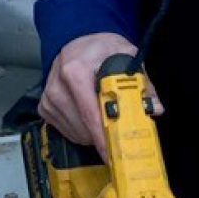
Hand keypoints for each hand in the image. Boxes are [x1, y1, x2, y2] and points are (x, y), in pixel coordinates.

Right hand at [39, 32, 161, 155]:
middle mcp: (57, 87)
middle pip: (84, 129)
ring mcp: (49, 100)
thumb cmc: (101, 50)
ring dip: (94, 134)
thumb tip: (153, 107)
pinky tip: (90, 117)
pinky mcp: (45, 108)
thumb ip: (142, 83)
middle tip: (121, 131)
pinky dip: (83, 131)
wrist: (78, 43)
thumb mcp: (126, 57)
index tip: (118, 154)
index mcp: (75, 72)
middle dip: (106, 135)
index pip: (91, 115)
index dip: (106, 138)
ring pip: (77, 134)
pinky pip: (68, 132)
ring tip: (105, 117)